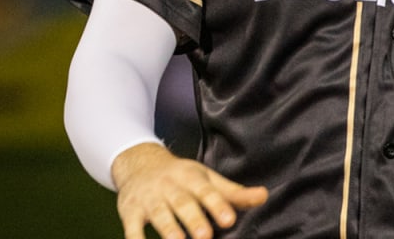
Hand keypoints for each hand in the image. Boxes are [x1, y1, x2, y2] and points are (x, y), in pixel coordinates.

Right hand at [112, 142, 268, 238]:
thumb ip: (233, 192)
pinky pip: (132, 228)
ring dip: (169, 231)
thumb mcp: (206, 179)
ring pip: (159, 215)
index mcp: (191, 178)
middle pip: (183, 204)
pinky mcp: (130, 212)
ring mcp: (149, 199)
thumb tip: (264, 196)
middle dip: (194, 220)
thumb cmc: (180, 177)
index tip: (229, 220)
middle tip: (205, 237)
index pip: (206, 191)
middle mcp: (169, 187)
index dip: (217, 205)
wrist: (138, 162)